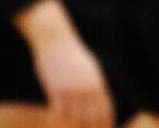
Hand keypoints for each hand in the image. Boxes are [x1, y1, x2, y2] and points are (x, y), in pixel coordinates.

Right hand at [16, 0, 112, 127]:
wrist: (54, 38)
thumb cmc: (71, 52)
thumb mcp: (90, 67)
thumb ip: (96, 85)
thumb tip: (101, 100)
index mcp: (98, 84)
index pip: (105, 112)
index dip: (104, 125)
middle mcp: (87, 89)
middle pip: (91, 118)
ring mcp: (71, 89)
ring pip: (74, 117)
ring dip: (71, 127)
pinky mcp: (55, 87)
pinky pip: (58, 111)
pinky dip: (56, 119)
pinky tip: (53, 121)